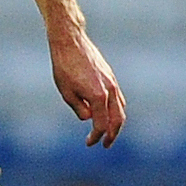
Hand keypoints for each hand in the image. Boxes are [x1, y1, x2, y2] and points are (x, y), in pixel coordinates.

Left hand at [50, 28, 124, 146]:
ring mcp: (112, 82)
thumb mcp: (66, 92)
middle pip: (118, 120)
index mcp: (98, 96)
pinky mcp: (110, 76)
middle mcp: (110, 90)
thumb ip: (79, 109)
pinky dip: (116, 109)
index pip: (101, 125)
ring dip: (116, 123)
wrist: (70, 41)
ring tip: (108, 131)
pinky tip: (108, 112)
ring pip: (121, 108)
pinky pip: (118, 98)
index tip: (88, 143)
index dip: (95, 137)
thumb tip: (89, 119)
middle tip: (105, 144)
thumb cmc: (64, 66)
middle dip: (112, 135)